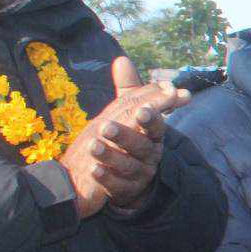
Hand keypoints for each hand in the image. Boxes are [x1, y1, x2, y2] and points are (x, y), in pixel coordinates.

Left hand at [58, 57, 190, 217]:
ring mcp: (139, 175)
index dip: (150, 118)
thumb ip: (127, 90)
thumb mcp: (128, 114)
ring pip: (129, 166)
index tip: (142, 110)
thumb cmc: (131, 140)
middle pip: (142, 146)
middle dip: (126, 136)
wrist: (128, 177)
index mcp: (152, 136)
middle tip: (106, 125)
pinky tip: (94, 169)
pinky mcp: (126, 191)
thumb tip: (122, 60)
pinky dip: (107, 179)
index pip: (156, 126)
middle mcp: (150, 155)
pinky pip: (118, 186)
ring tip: (93, 145)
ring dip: (111, 155)